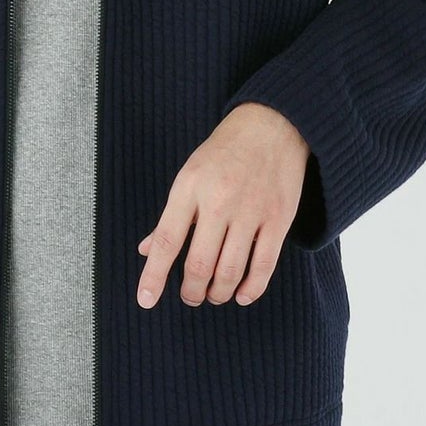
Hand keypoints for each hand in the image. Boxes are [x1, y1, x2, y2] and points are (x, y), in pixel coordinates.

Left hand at [135, 102, 310, 308]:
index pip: (167, 240)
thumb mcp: (189, 174)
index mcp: (190, 187)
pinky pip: (264, 266)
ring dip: (218, 293)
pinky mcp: (279, 219)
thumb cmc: (224, 152)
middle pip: (200, 264)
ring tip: (213, 295)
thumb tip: (147, 251)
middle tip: (190, 296)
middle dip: (191, 291)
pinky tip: (241, 295)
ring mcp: (251, 211)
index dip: (154, 275)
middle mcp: (219, 200)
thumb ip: (170, 216)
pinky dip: (251, 289)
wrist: (273, 125)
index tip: (146, 300)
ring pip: (230, 271)